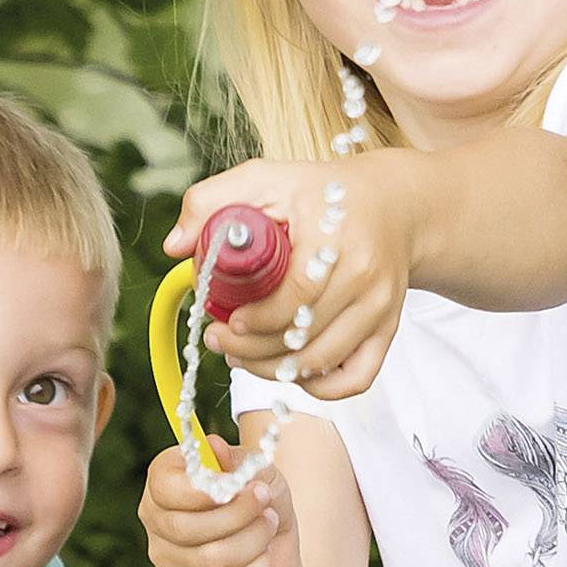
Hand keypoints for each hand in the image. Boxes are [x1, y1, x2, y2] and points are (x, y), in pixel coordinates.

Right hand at [140, 438, 298, 566]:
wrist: (276, 544)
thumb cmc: (261, 498)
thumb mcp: (258, 470)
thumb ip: (236, 460)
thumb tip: (213, 446)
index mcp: (164, 480)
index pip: (165, 489)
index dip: (204, 492)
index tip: (244, 486)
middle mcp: (156, 519)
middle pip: (185, 528)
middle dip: (239, 516)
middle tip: (266, 503)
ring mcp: (167, 559)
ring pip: (210, 559)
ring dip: (253, 541)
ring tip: (269, 527)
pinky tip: (264, 559)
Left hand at [167, 153, 416, 400]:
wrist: (391, 204)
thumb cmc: (321, 193)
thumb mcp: (265, 179)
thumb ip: (211, 202)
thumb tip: (175, 246)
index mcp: (335, 238)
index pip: (296, 296)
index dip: (256, 320)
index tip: (226, 322)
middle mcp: (365, 277)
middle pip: (304, 337)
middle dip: (251, 350)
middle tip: (220, 341)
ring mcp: (380, 308)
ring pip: (322, 363)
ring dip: (275, 370)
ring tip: (242, 355)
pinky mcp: (387, 329)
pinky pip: (356, 378)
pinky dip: (320, 387)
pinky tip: (290, 369)